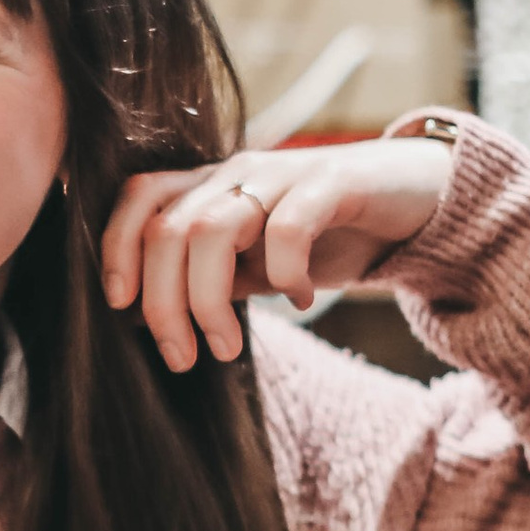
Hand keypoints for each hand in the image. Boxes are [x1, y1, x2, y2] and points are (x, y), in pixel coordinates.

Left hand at [99, 135, 454, 371]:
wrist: (412, 198)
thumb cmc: (326, 234)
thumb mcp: (255, 264)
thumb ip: (206, 281)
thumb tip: (139, 318)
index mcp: (211, 187)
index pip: (140, 198)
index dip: (117, 249)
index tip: (120, 309)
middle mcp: (238, 173)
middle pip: (169, 229)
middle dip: (163, 303)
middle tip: (180, 357)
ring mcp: (282, 173)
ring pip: (213, 229)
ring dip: (209, 300)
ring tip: (226, 346)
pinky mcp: (333, 182)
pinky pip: (288, 227)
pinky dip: (283, 273)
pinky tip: (296, 301)